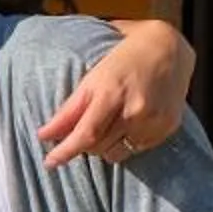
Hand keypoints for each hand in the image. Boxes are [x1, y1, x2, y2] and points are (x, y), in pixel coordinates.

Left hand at [38, 21, 192, 170]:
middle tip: (82, 131)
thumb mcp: (92, 79)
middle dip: (83, 145)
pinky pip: (136, 150)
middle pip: (99, 146)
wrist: (167, 48)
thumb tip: (44, 135)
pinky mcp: (168, 127)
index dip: (66, 151)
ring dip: (103, 147)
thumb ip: (69, 110)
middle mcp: (135, 109)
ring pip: (116, 153)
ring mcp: (154, 120)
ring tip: (106, 125)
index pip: (86, 133)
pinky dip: (125, 144)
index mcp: (111, 92)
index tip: (49, 163)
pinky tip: (127, 124)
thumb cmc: (122, 61)